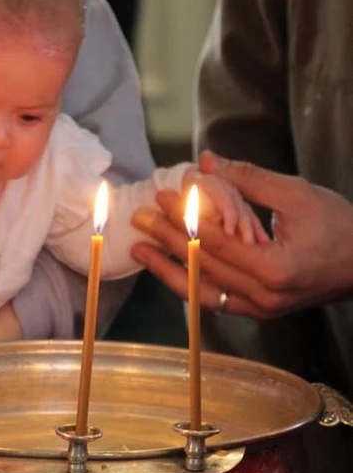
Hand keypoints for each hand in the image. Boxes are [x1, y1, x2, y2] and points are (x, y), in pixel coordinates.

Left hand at [130, 152, 352, 318]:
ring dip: (169, 269)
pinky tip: (170, 268)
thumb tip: (206, 160)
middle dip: (167, 240)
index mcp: (275, 268)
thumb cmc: (340, 226)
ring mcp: (262, 309)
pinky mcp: (261, 311)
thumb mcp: (297, 195)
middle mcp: (265, 296)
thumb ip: (247, 180)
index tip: (161, 195)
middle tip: (139, 216)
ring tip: (140, 250)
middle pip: (203, 267)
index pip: (215, 242)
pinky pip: (217, 301)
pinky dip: (192, 284)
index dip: (184, 218)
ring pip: (202, 293)